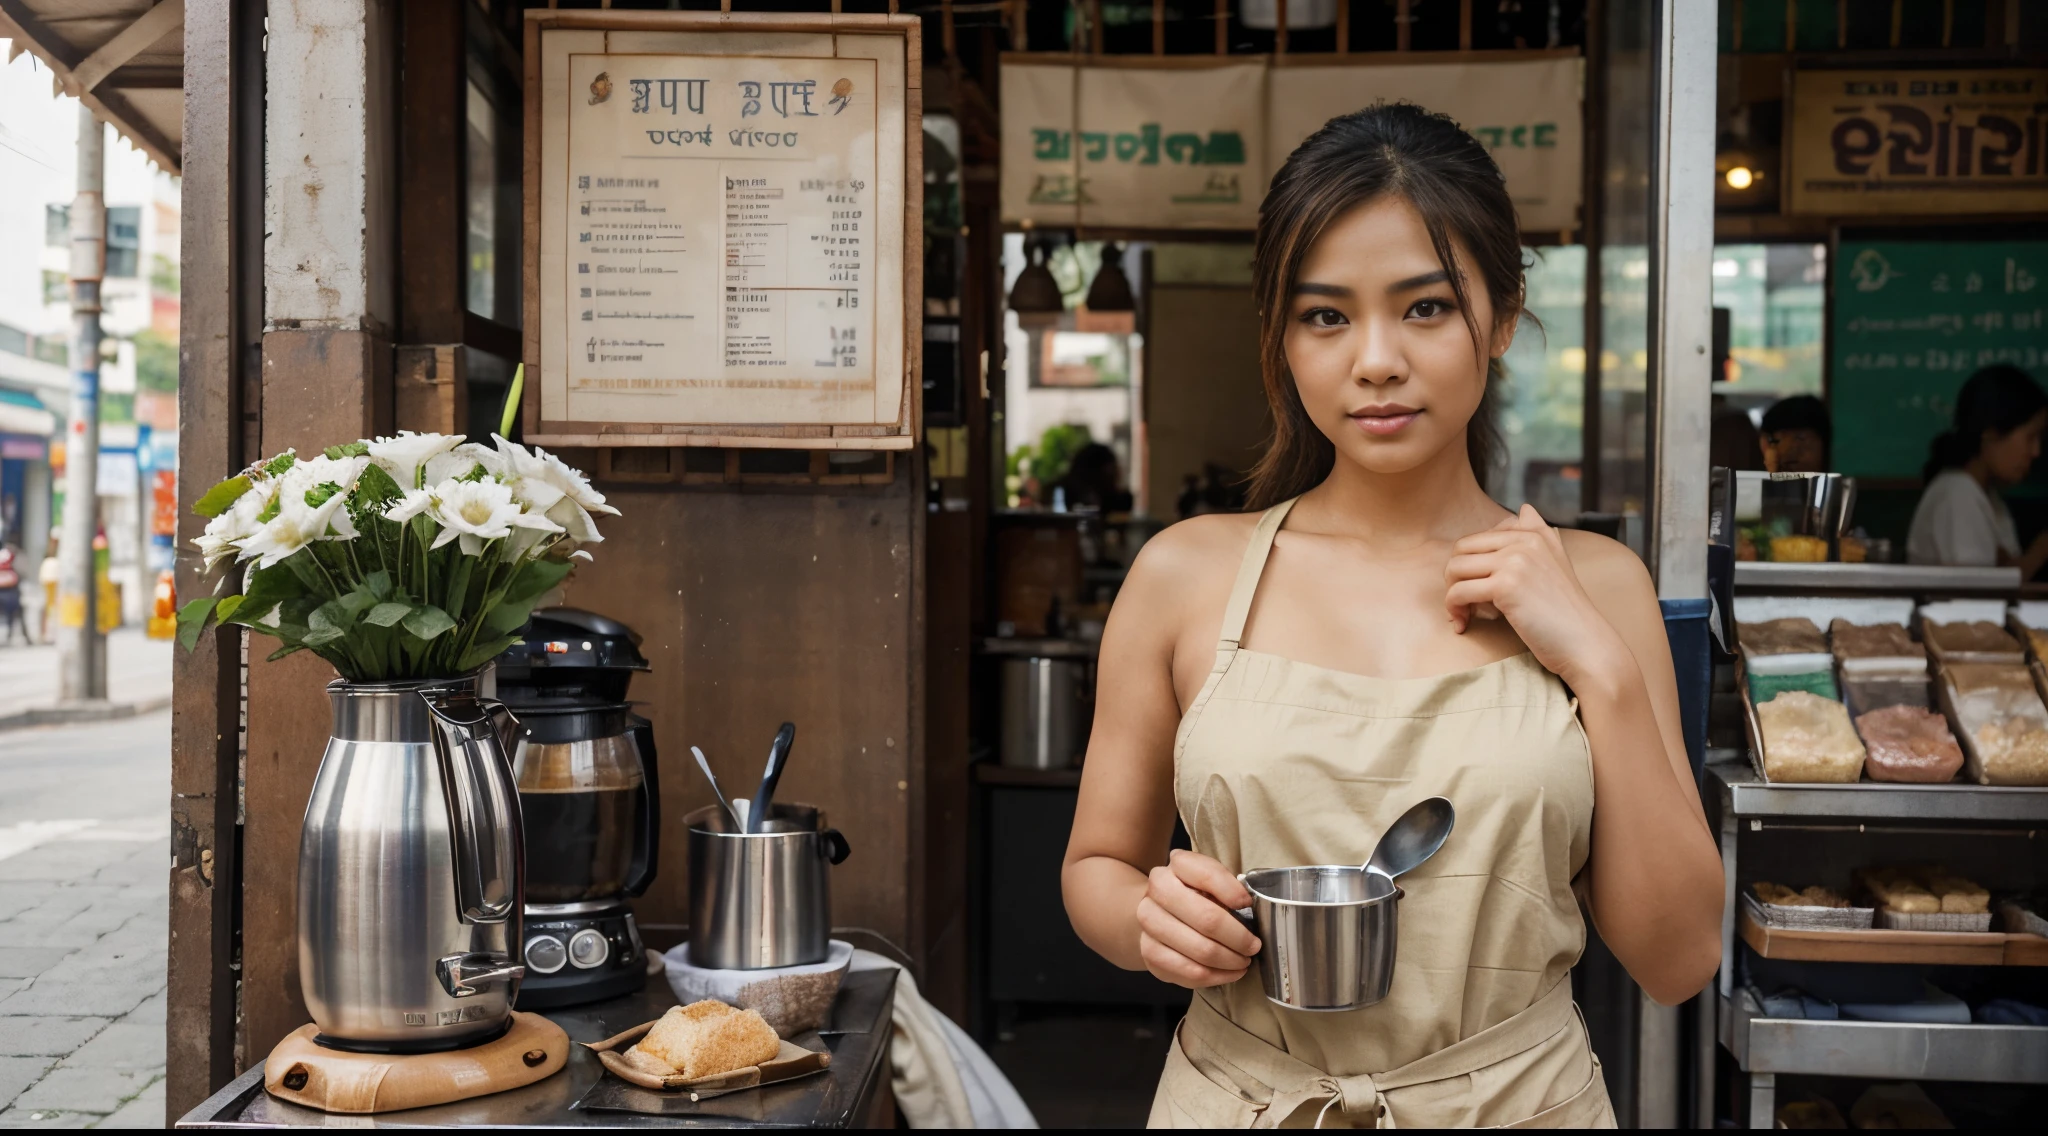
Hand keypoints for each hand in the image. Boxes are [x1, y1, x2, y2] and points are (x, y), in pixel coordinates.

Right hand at [1136, 850, 1260, 988]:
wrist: (1159, 911)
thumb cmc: (1196, 896)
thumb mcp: (1213, 881)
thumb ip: (1230, 887)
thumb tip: (1248, 909)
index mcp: (1177, 865)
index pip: (1207, 875)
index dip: (1233, 892)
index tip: (1248, 905)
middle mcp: (1157, 890)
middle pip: (1207, 919)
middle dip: (1239, 938)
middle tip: (1253, 946)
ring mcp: (1149, 922)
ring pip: (1200, 951)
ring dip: (1230, 961)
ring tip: (1243, 961)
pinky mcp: (1149, 952)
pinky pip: (1189, 972)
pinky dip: (1216, 976)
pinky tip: (1229, 973)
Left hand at [1444, 505, 1630, 690]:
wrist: (1586, 643)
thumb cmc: (1566, 612)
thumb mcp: (1556, 563)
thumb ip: (1539, 534)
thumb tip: (1525, 508)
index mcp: (1534, 534)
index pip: (1478, 538)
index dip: (1470, 565)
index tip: (1476, 589)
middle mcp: (1525, 540)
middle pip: (1461, 549)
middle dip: (1454, 577)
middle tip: (1463, 603)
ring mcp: (1515, 561)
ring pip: (1454, 568)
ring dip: (1450, 595)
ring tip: (1463, 614)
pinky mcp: (1506, 585)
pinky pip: (1458, 592)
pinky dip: (1454, 610)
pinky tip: (1463, 625)